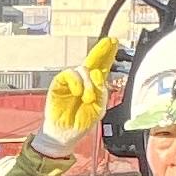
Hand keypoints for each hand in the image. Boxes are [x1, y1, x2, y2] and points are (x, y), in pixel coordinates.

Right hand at [36, 34, 122, 153]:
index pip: (103, 67)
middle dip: (101, 50)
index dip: (108, 55)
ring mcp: (72, 81)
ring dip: (89, 83)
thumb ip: (102, 91)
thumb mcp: (99, 108)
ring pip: (84, 69)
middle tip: (110, 41)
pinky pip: (70, 74)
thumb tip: (99, 73)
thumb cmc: (81, 122)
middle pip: (93, 60)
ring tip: (88, 98)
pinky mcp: (60, 83)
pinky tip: (78, 92)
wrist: (65, 134)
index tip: (115, 42)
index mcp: (95, 86)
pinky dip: (77, 82)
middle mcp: (84, 80)